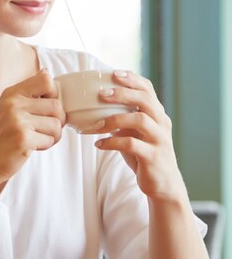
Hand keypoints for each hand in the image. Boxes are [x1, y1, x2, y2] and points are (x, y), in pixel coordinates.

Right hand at [0, 69, 64, 187]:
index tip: (47, 108)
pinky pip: (50, 139)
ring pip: (56, 124)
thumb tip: (48, 76)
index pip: (46, 80)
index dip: (54, 94)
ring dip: (53, 135)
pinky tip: (32, 147)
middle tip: (45, 129)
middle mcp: (14, 104)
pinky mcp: (22, 139)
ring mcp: (17, 121)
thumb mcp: (7, 108)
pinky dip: (45, 146)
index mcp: (12, 93)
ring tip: (38, 138)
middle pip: (56, 105)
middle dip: (57, 121)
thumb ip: (27, 94)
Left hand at [93, 70, 184, 200]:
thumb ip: (122, 119)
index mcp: (157, 115)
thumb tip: (94, 108)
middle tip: (103, 94)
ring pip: (140, 120)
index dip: (132, 79)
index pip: (148, 89)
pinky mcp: (153, 156)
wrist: (163, 185)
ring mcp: (159, 139)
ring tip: (97, 124)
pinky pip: (132, 144)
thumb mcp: (134, 134)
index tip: (113, 73)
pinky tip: (99, 144)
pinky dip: (112, 142)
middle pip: (145, 100)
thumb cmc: (145, 155)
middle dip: (123, 93)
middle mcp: (161, 124)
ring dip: (115, 118)